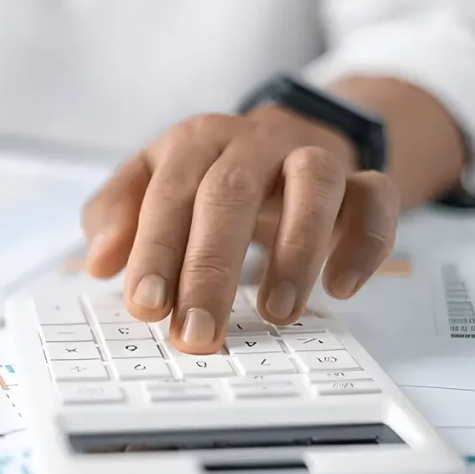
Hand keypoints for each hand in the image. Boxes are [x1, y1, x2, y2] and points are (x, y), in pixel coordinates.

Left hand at [82, 106, 398, 353]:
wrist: (283, 139)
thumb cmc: (206, 175)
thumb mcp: (149, 183)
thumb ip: (116, 215)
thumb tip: (98, 262)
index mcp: (193, 143)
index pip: (169, 195)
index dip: (156, 251)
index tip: (146, 307)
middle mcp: (252, 143)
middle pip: (231, 194)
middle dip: (211, 270)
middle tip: (198, 333)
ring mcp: (309, 156)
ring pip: (312, 184)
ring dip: (295, 251)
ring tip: (274, 315)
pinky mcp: (359, 178)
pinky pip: (376, 198)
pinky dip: (365, 242)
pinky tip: (341, 288)